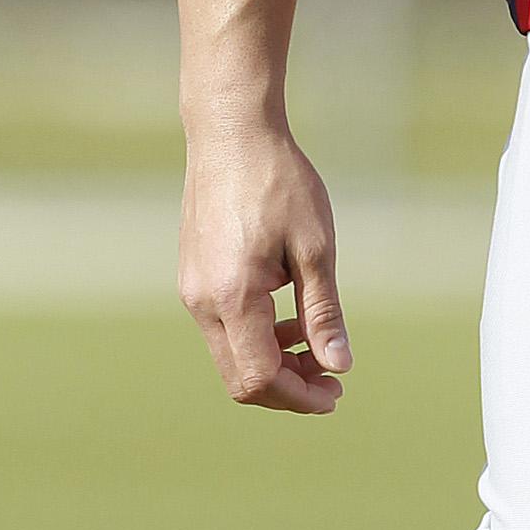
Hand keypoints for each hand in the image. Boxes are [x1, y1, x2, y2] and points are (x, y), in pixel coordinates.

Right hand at [178, 124, 351, 411]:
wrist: (231, 134)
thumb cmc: (278, 182)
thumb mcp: (315, 249)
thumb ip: (323, 312)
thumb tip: (338, 366)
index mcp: (232, 297)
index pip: (259, 378)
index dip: (299, 396)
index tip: (335, 391)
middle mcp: (202, 301)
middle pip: (239, 378)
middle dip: (287, 388)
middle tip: (331, 379)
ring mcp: (192, 290)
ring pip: (230, 355)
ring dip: (273, 362)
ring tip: (316, 345)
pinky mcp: (193, 277)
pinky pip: (222, 328)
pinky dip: (256, 337)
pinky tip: (289, 317)